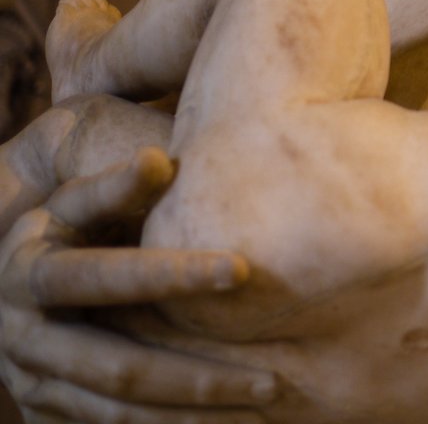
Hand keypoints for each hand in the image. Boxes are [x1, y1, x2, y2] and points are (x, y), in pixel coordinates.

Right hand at [0, 147, 277, 422]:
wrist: (10, 286)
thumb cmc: (64, 229)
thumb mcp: (74, 201)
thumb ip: (115, 186)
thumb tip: (160, 159)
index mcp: (30, 277)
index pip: (104, 278)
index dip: (171, 273)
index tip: (242, 269)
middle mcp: (25, 341)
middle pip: (119, 368)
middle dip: (197, 375)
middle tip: (272, 379)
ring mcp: (35, 385)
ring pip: (118, 413)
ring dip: (192, 417)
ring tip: (262, 407)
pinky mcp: (49, 415)